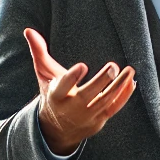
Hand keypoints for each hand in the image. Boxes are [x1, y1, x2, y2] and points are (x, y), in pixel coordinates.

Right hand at [25, 29, 135, 154]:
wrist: (57, 129)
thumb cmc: (53, 94)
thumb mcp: (44, 75)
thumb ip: (38, 52)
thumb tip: (28, 30)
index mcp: (56, 95)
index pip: (63, 87)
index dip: (72, 78)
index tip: (83, 66)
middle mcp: (71, 108)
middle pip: (88, 95)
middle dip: (101, 82)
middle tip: (113, 67)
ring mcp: (87, 116)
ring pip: (104, 102)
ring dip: (118, 87)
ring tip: (129, 71)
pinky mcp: (99, 120)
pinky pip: (113, 108)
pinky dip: (123, 96)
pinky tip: (131, 82)